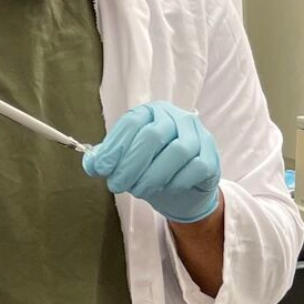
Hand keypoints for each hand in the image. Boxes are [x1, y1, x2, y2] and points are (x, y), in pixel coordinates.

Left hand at [83, 102, 221, 222]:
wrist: (184, 188)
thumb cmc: (152, 169)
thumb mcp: (126, 161)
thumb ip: (107, 159)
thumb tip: (92, 163)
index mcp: (153, 112)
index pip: (132, 123)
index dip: (115, 147)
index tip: (102, 169)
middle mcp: (178, 118)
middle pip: (153, 135)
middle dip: (131, 165)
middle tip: (117, 185)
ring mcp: (199, 135)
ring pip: (178, 151)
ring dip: (153, 176)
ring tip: (139, 191)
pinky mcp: (212, 157)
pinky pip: (196, 167)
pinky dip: (176, 181)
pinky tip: (165, 189)